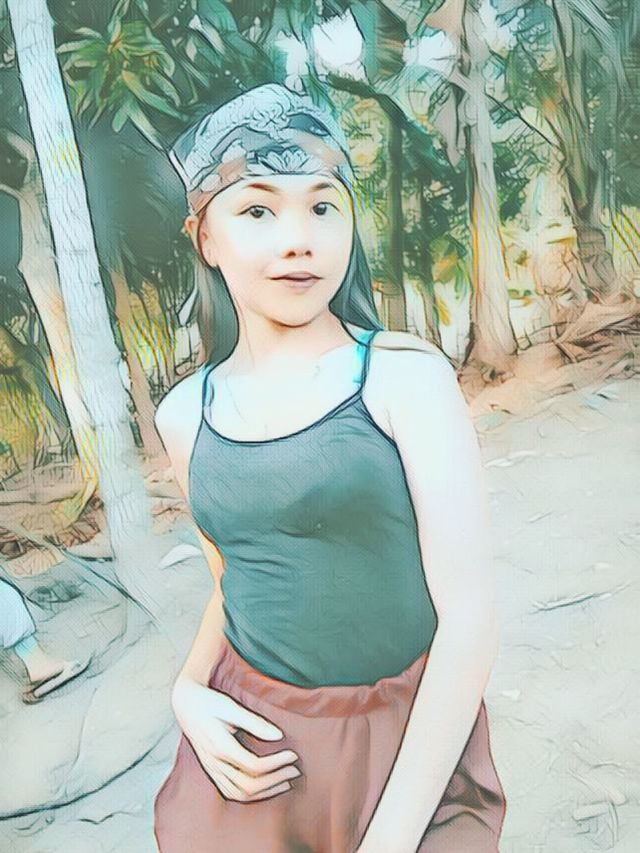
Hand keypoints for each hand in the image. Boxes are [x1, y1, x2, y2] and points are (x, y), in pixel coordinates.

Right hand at [171, 677, 301, 801]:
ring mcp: (212, 769)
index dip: (276, 763)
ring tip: (286, 781)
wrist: (185, 704)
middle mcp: (215, 763)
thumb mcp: (231, 707)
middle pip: (249, 785)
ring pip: (240, 794)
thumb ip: (254, 723)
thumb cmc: (210, 702)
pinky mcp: (211, 771)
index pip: (253, 766)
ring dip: (266, 791)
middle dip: (275, 780)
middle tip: (295, 769)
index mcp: (220, 747)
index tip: (293, 754)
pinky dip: (251, 794)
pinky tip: (266, 788)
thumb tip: (278, 736)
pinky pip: (231, 792)